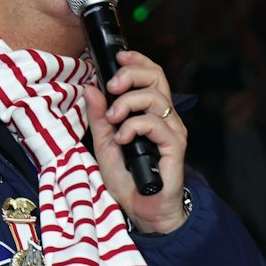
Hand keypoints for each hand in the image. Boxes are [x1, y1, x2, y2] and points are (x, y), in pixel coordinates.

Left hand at [84, 49, 187, 233]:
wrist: (142, 210)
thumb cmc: (128, 180)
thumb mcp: (104, 144)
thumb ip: (99, 117)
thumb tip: (91, 88)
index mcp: (151, 113)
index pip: (151, 75)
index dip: (136, 60)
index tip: (118, 56)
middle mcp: (166, 118)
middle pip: (157, 77)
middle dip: (131, 74)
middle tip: (112, 86)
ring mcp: (172, 130)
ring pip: (155, 98)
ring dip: (127, 103)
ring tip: (113, 121)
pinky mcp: (175, 146)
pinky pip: (155, 123)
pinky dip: (134, 126)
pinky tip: (123, 139)